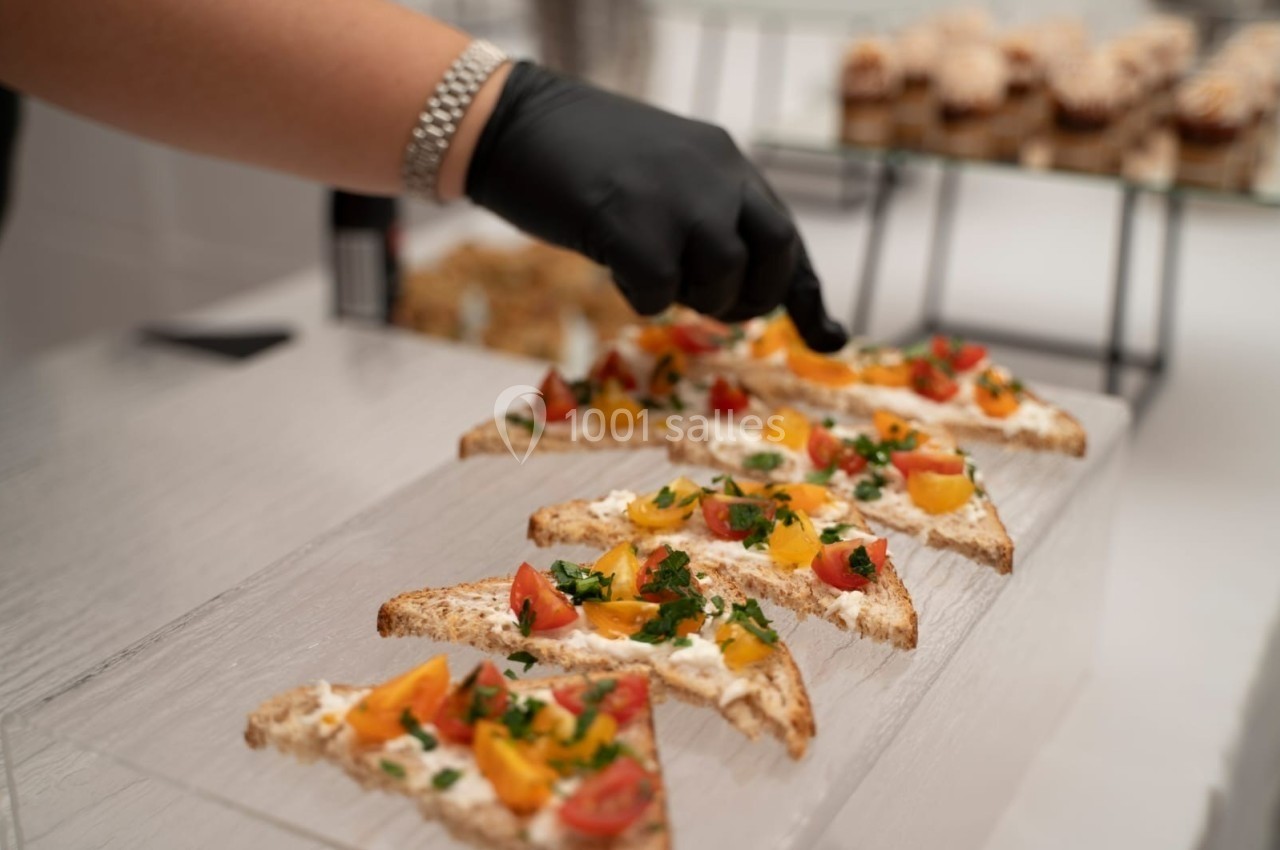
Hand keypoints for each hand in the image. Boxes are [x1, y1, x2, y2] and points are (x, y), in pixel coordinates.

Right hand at [465, 62, 846, 351]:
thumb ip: (704, 213)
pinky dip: (642, 297)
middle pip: (775, 254)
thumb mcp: (662, 175)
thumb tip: (735, 283)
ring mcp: (679, 197)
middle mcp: (717, 174)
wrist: (513, 121)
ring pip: (722, 280)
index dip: (806, 293)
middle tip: (715, 307)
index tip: (830, 338)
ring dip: (691, 297)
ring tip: (647, 272)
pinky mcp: (636, 225)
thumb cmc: (578, 156)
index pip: (786, 234)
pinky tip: (613, 266)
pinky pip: (662, 294)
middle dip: (753, 297)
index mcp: (726, 160)